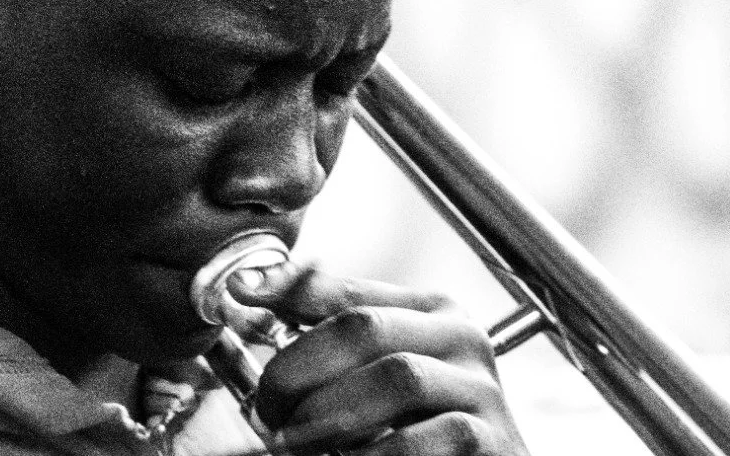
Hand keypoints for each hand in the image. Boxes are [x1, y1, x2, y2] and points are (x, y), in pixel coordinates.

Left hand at [228, 263, 531, 455]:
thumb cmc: (425, 430)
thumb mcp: (380, 374)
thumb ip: (332, 333)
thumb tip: (254, 289)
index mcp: (434, 312)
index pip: (352, 293)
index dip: (290, 291)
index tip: (241, 294)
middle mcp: (463, 339)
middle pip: (367, 328)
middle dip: (300, 368)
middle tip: (268, 409)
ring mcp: (481, 389)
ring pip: (398, 377)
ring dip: (330, 413)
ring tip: (294, 441)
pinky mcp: (488, 440)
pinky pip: (417, 441)